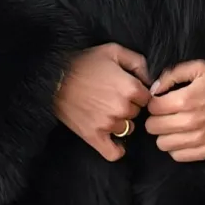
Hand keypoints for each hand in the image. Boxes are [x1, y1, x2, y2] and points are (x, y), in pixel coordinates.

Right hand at [53, 43, 150, 161]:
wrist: (53, 78)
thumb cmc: (83, 62)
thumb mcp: (113, 51)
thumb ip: (138, 62)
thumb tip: (152, 78)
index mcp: (130, 87)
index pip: (148, 98)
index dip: (138, 93)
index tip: (128, 89)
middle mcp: (122, 108)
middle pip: (137, 112)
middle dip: (129, 105)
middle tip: (113, 97)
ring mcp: (108, 124)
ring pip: (127, 128)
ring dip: (121, 122)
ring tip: (106, 111)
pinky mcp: (94, 136)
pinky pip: (114, 153)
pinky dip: (116, 149)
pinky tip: (113, 140)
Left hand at [145, 59, 204, 161]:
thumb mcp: (200, 68)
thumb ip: (173, 74)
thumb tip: (154, 89)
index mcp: (186, 99)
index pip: (152, 108)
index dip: (153, 103)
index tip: (160, 101)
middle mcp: (190, 122)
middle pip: (154, 127)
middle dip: (156, 118)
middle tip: (166, 114)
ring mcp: (200, 138)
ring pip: (162, 144)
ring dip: (165, 134)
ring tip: (174, 125)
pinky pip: (179, 156)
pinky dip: (177, 147)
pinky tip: (183, 136)